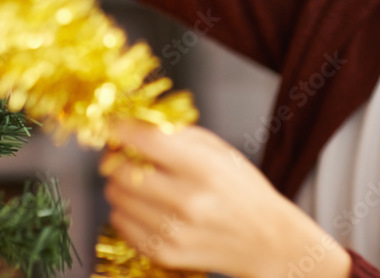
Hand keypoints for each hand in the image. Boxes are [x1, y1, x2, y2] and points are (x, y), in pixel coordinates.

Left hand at [101, 120, 351, 277]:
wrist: (266, 241)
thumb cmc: (242, 189)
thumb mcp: (219, 150)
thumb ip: (177, 135)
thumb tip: (132, 124)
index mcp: (204, 167)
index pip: (145, 140)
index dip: (120, 129)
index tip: (112, 124)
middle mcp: (187, 201)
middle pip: (121, 171)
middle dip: (116, 158)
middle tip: (123, 154)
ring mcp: (173, 232)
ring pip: (116, 197)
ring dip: (121, 185)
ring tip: (140, 181)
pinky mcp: (165, 254)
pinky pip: (121, 224)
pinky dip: (126, 211)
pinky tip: (146, 206)